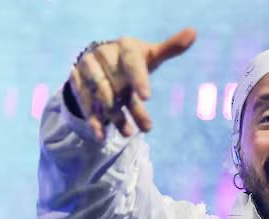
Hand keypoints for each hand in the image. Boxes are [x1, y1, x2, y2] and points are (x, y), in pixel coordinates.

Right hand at [69, 28, 195, 140]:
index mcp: (125, 46)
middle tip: (146, 129)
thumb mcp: (150, 56)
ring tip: (128, 134)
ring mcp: (87, 67)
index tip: (147, 98)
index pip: (132, 62)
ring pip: (100, 94)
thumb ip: (170, 48)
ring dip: (113, 115)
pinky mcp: (75, 80)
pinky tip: (101, 135)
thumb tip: (193, 33)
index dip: (139, 79)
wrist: (101, 61)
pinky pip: (84, 102)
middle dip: (129, 107)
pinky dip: (93, 119)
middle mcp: (103, 54)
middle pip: (116, 83)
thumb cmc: (132, 61)